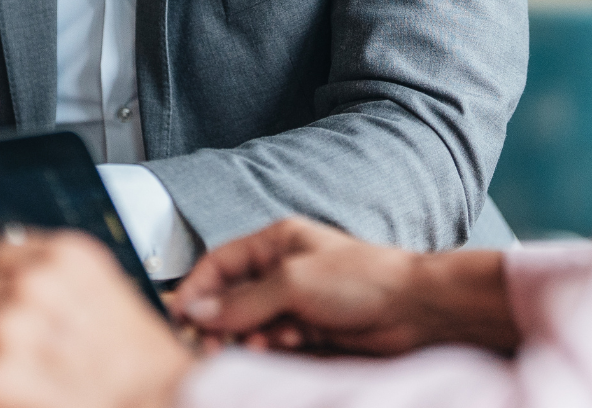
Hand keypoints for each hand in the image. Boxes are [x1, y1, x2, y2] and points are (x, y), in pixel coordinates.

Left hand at [0, 229, 192, 407]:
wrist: (155, 405)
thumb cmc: (141, 363)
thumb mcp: (110, 293)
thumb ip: (63, 280)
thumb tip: (17, 279)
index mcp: (67, 255)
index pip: (1, 251)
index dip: (6, 281)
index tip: (13, 299)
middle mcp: (33, 283)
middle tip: (21, 347)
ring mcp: (7, 327)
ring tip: (18, 373)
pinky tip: (2, 393)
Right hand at [168, 216, 518, 356]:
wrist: (411, 310)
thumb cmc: (360, 279)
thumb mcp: (293, 282)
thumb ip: (243, 300)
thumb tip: (196, 310)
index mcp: (275, 242)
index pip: (220, 263)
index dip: (197, 289)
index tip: (180, 319)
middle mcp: (281, 269)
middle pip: (231, 299)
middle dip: (222, 322)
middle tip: (215, 347)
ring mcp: (294, 301)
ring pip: (250, 326)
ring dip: (248, 339)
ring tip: (263, 345)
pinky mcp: (307, 330)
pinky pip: (272, 343)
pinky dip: (272, 349)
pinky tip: (286, 347)